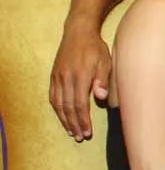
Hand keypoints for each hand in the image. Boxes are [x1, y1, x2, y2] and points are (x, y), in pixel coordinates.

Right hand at [49, 19, 110, 140]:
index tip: (87, 132)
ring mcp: (58, 77)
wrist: (78, 33)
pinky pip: (53, 96)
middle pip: (68, 107)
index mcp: (80, 76)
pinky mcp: (54, 75)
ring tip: (72, 132)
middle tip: (80, 136)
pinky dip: (57, 109)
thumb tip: (100, 97)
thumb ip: (103, 80)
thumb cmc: (96, 48)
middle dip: (74, 124)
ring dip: (65, 119)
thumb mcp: (105, 62)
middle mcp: (66, 78)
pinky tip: (62, 117)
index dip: (83, 120)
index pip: (80, 104)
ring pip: (59, 103)